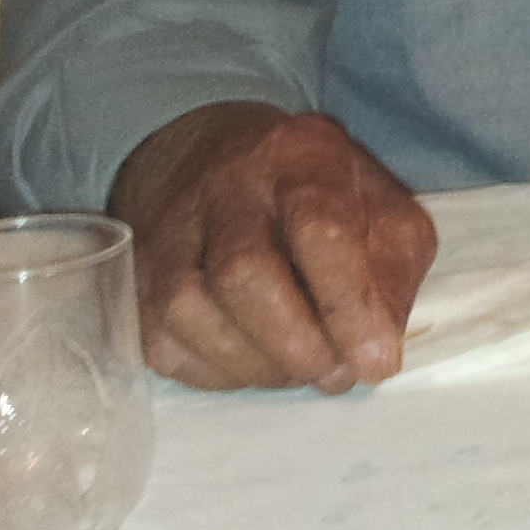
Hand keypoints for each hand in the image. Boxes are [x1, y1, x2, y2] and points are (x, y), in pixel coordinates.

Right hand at [109, 101, 438, 392]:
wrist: (209, 161)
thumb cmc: (314, 194)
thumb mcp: (380, 206)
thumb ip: (393, 271)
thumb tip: (376, 348)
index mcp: (301, 155)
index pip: (321, 228)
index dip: (349, 304)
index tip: (376, 362)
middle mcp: (225, 188)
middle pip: (245, 274)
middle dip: (298, 345)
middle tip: (335, 373)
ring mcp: (168, 234)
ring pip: (194, 314)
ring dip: (259, 365)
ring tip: (301, 366)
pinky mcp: (135, 284)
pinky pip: (168, 347)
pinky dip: (220, 374)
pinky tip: (255, 360)